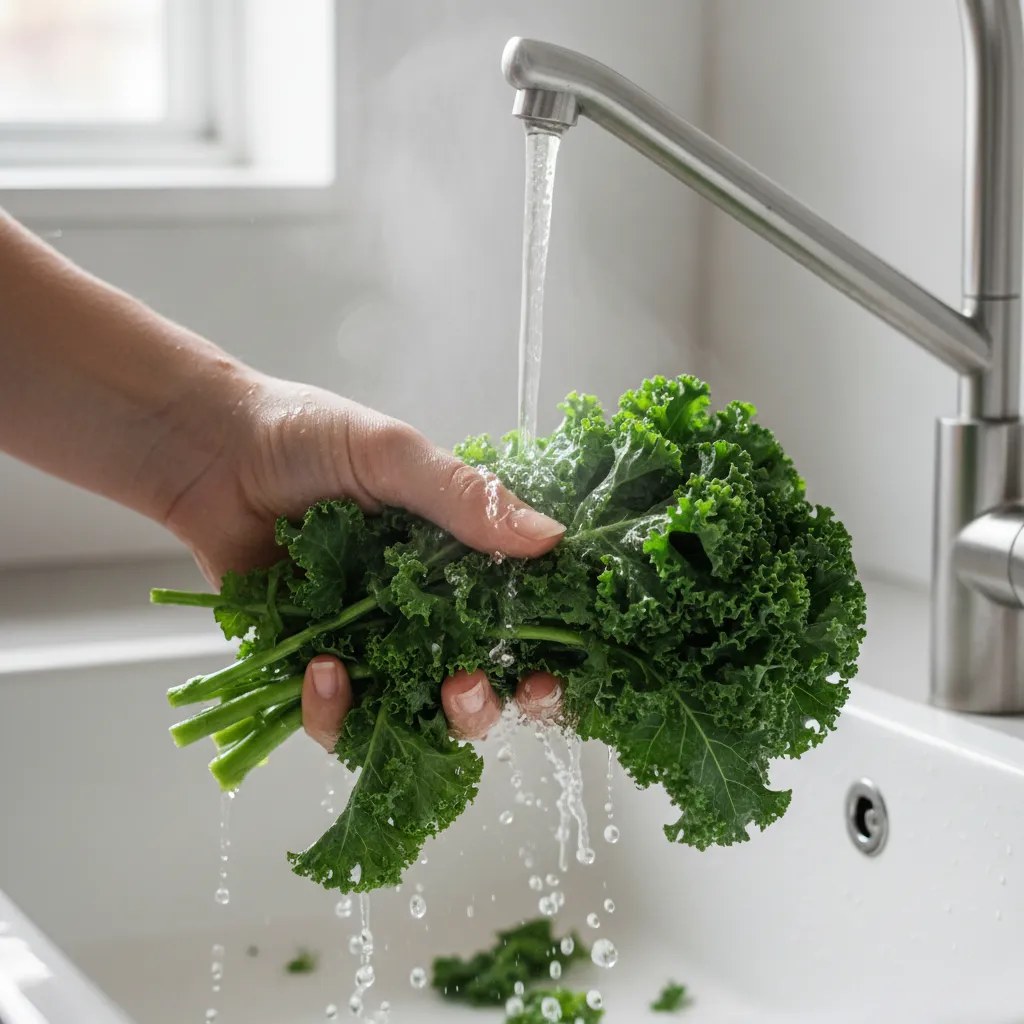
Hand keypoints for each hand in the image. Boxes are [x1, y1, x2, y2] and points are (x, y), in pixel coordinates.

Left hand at [163, 371, 565, 747]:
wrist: (212, 448)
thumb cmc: (307, 436)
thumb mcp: (394, 456)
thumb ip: (467, 498)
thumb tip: (551, 538)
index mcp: (452, 559)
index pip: (512, 623)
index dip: (538, 660)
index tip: (549, 675)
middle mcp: (416, 609)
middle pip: (469, 685)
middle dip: (482, 704)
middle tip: (471, 687)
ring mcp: (362, 641)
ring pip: (405, 713)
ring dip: (418, 719)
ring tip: (412, 690)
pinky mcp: (306, 662)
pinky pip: (330, 714)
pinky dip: (332, 708)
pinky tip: (322, 670)